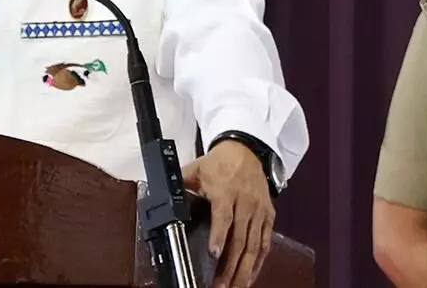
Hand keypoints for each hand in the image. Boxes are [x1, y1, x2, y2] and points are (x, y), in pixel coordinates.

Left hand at [182, 141, 274, 287]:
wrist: (247, 151)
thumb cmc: (219, 163)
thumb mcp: (195, 169)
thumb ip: (179, 183)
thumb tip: (158, 192)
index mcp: (224, 191)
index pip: (223, 217)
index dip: (218, 236)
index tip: (213, 253)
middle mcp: (244, 203)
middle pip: (240, 239)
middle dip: (230, 266)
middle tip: (221, 285)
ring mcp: (258, 212)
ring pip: (254, 246)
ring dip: (244, 270)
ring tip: (235, 287)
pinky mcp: (268, 216)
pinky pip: (265, 243)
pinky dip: (259, 262)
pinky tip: (251, 276)